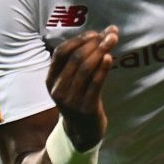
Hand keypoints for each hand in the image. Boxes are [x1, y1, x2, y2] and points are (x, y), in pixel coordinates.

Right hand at [44, 26, 119, 148]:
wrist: (82, 131)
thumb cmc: (79, 98)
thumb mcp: (71, 81)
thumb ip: (80, 60)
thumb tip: (105, 33)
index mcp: (51, 80)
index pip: (61, 53)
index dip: (78, 40)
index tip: (95, 33)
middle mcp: (58, 89)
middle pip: (76, 59)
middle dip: (95, 43)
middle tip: (111, 34)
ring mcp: (71, 100)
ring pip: (86, 69)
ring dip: (101, 52)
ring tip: (113, 42)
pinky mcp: (86, 108)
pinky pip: (95, 84)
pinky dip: (103, 69)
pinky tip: (110, 58)